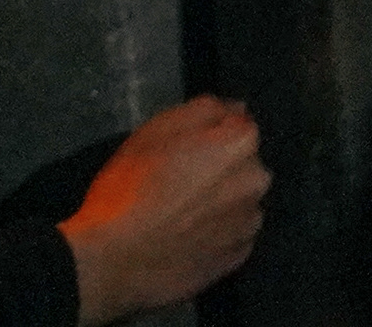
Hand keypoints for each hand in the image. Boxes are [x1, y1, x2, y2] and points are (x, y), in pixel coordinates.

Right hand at [59, 96, 268, 325]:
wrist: (115, 261)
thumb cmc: (131, 187)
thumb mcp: (156, 129)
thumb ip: (204, 110)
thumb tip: (234, 109)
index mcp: (241, 143)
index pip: (237, 124)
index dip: (209, 135)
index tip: (184, 150)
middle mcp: (256, 181)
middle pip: (242, 163)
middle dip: (220, 167)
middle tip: (180, 182)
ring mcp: (249, 223)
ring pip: (239, 199)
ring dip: (221, 201)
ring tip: (181, 214)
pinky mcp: (238, 257)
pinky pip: (233, 234)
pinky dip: (217, 233)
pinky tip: (187, 237)